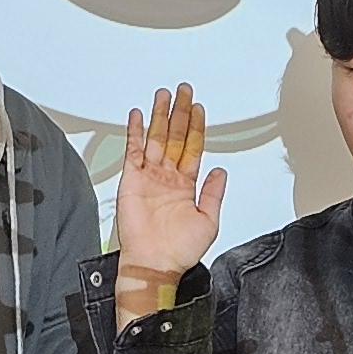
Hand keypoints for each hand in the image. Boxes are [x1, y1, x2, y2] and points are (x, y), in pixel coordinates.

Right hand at [114, 84, 228, 323]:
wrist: (154, 263)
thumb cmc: (178, 250)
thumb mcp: (209, 220)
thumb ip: (214, 193)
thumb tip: (221, 170)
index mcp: (186, 185)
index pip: (193, 147)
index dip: (197, 126)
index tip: (199, 107)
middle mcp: (167, 177)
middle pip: (175, 136)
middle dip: (179, 112)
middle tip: (183, 90)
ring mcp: (149, 177)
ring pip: (155, 138)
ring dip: (159, 116)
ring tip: (164, 95)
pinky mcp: (131, 180)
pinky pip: (133, 151)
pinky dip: (135, 132)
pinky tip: (138, 115)